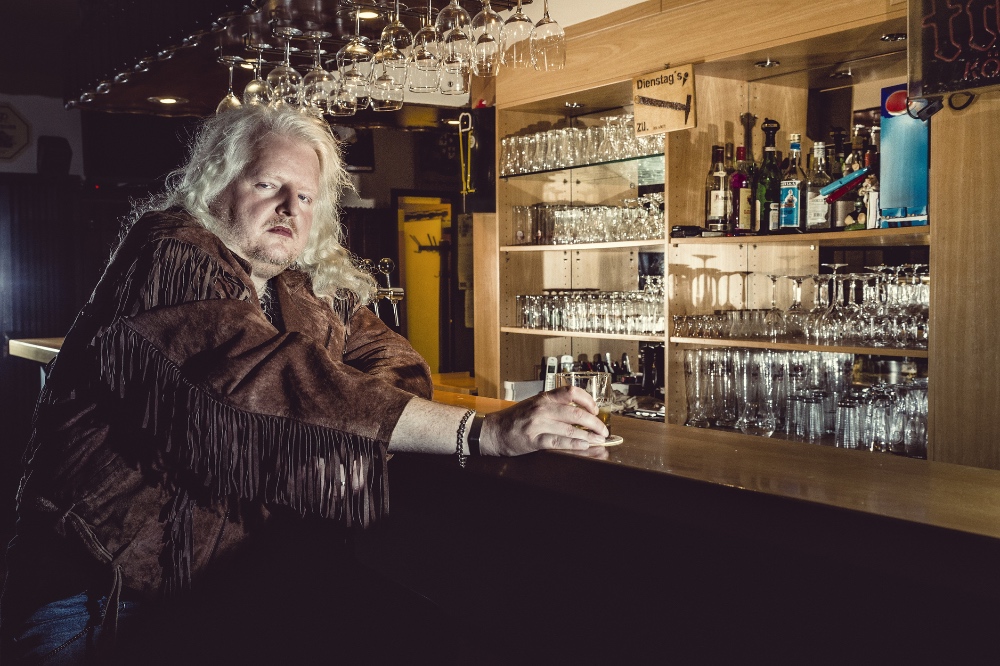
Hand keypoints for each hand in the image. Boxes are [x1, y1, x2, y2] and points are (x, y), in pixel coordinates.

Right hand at [480, 386, 609, 456]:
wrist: (492, 431)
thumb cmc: (513, 418)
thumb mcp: (533, 404)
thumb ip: (553, 405)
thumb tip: (578, 412)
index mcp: (543, 398)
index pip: (571, 392)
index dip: (588, 400)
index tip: (596, 409)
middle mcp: (542, 408)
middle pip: (576, 413)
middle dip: (595, 423)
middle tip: (603, 430)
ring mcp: (538, 424)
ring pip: (571, 428)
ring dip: (589, 435)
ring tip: (599, 440)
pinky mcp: (534, 440)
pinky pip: (559, 442)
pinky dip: (574, 444)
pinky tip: (584, 445)